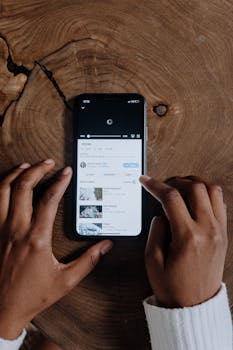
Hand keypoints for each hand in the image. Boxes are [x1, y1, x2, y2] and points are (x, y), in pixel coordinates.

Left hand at [0, 160, 112, 338]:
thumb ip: (88, 261)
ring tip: (27, 166)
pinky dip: (0, 189)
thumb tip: (106, 246)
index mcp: (36, 239)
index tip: (66, 172)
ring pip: (3, 191)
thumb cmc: (32, 295)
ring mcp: (1, 230)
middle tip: (48, 163)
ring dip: (15, 175)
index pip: (49, 200)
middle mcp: (16, 230)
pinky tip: (7, 185)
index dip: (59, 182)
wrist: (1, 310)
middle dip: (37, 170)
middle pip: (23, 188)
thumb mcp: (66, 281)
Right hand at [140, 175, 226, 307]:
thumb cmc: (174, 288)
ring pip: (213, 191)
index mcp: (188, 237)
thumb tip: (160, 214)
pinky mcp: (223, 235)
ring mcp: (219, 231)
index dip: (155, 186)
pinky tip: (195, 201)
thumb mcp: (152, 262)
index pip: (171, 198)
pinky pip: (220, 204)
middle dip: (176, 181)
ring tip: (181, 188)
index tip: (146, 181)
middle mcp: (207, 230)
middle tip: (164, 185)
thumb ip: (155, 232)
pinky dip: (207, 195)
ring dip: (195, 184)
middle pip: (196, 188)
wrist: (195, 307)